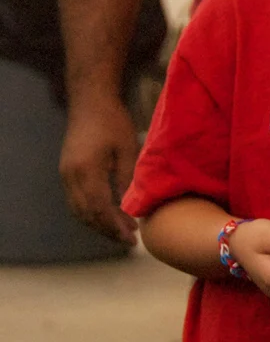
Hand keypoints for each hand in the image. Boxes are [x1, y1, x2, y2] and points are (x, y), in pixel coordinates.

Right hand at [59, 94, 139, 244]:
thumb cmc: (113, 121)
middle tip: (129, 239)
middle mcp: (71, 176)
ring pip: (79, 210)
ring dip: (98, 223)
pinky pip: (76, 200)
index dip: (115, 225)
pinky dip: (91, 212)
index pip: (99, 208)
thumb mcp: (127, 149)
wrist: (90, 102)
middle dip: (107, 229)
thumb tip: (129, 207)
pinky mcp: (67, 171)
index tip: (132, 236)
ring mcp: (66, 174)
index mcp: (86, 170)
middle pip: (86, 214)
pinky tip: (107, 216)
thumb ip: (126, 179)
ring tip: (120, 231)